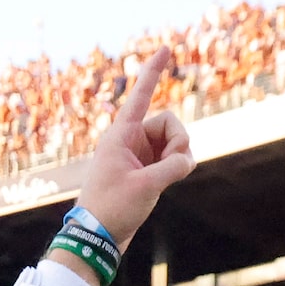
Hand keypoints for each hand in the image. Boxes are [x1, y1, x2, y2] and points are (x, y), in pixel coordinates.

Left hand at [73, 51, 194, 251]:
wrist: (97, 238)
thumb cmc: (112, 209)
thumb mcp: (147, 186)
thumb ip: (173, 167)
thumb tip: (188, 160)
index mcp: (121, 135)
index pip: (141, 95)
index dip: (153, 72)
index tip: (165, 48)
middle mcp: (130, 140)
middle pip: (169, 124)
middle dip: (179, 142)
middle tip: (175, 165)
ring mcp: (139, 155)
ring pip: (173, 143)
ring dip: (179, 159)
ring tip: (166, 181)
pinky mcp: (145, 170)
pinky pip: (171, 159)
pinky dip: (177, 168)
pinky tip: (170, 182)